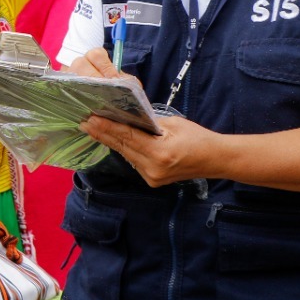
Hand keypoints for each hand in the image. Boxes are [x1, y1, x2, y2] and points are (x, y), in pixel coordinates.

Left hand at [78, 113, 219, 186]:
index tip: (91, 119)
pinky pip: (134, 161)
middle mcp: (153, 168)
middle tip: (84, 122)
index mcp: (160, 153)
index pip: (128, 137)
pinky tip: (111, 139)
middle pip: (123, 147)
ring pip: (126, 155)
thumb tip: (127, 117)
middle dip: (103, 133)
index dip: (108, 128)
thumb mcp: (173, 124)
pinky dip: (124, 150)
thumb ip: (148, 124)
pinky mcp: (152, 181)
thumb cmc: (197, 138)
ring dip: (110, 141)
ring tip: (93, 128)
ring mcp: (152, 177)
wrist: (215, 160)